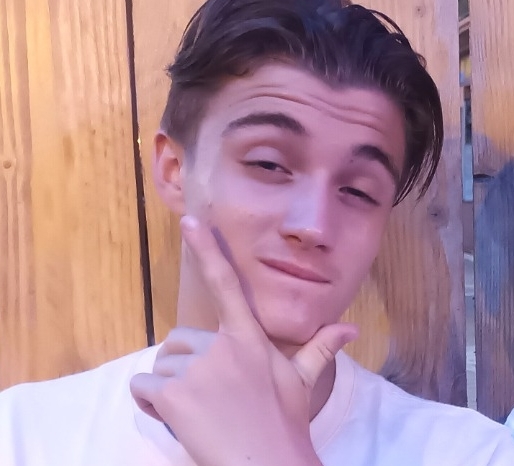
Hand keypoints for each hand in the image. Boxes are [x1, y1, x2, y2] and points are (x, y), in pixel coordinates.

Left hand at [130, 215, 356, 465]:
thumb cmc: (284, 424)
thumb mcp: (301, 383)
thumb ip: (320, 348)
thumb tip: (352, 328)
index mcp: (248, 338)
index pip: (226, 284)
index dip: (207, 250)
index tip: (189, 222)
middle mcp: (220, 346)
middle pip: (179, 340)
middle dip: (185, 365)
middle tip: (207, 394)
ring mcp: (196, 370)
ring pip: (160, 365)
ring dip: (169, 387)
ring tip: (197, 410)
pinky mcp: (174, 395)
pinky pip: (143, 386)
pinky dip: (149, 401)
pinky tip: (174, 418)